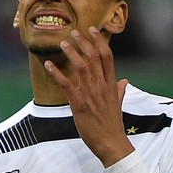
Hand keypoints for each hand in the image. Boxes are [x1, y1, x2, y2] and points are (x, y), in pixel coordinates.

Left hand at [44, 26, 133, 166]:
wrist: (111, 142)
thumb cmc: (113, 125)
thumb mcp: (118, 105)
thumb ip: (119, 91)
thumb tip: (124, 82)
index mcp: (111, 85)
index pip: (107, 57)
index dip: (99, 41)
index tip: (92, 30)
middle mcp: (101, 86)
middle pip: (93, 57)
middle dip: (83, 42)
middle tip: (74, 32)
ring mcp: (90, 94)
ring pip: (81, 66)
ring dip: (71, 52)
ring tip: (62, 43)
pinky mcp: (79, 103)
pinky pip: (66, 84)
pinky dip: (56, 73)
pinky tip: (48, 65)